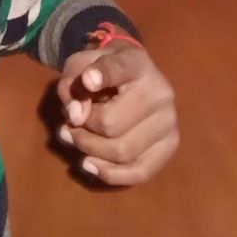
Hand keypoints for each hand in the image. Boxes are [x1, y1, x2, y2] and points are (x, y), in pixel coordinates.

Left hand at [56, 42, 178, 184]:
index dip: (102, 75)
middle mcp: (160, 92)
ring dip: (89, 151)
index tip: (87, 80)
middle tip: (66, 125)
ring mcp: (169, 121)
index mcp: (135, 63)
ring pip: (122, 152)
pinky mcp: (169, 146)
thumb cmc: (102, 69)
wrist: (132, 76)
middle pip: (111, 124)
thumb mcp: (80, 64)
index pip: (118, 68)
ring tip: (73, 140)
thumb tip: (76, 116)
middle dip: (81, 130)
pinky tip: (89, 164)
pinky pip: (140, 171)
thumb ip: (72, 83)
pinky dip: (110, 174)